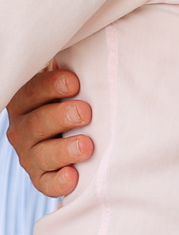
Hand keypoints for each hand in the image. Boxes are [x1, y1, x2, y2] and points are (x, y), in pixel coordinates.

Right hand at [7, 67, 91, 197]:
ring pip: (40, 154)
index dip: (51, 86)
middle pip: (35, 123)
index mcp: (28, 101)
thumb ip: (77, 73)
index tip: (75, 83)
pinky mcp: (42, 178)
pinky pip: (46, 183)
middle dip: (60, 116)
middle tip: (86, 113)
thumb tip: (99, 50)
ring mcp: (31, 155)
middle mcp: (23, 129)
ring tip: (87, 146)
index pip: (32, 91)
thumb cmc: (80, 101)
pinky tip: (73, 176)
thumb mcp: (74, 86)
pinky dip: (59, 182)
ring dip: (63, 150)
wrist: (79, 136)